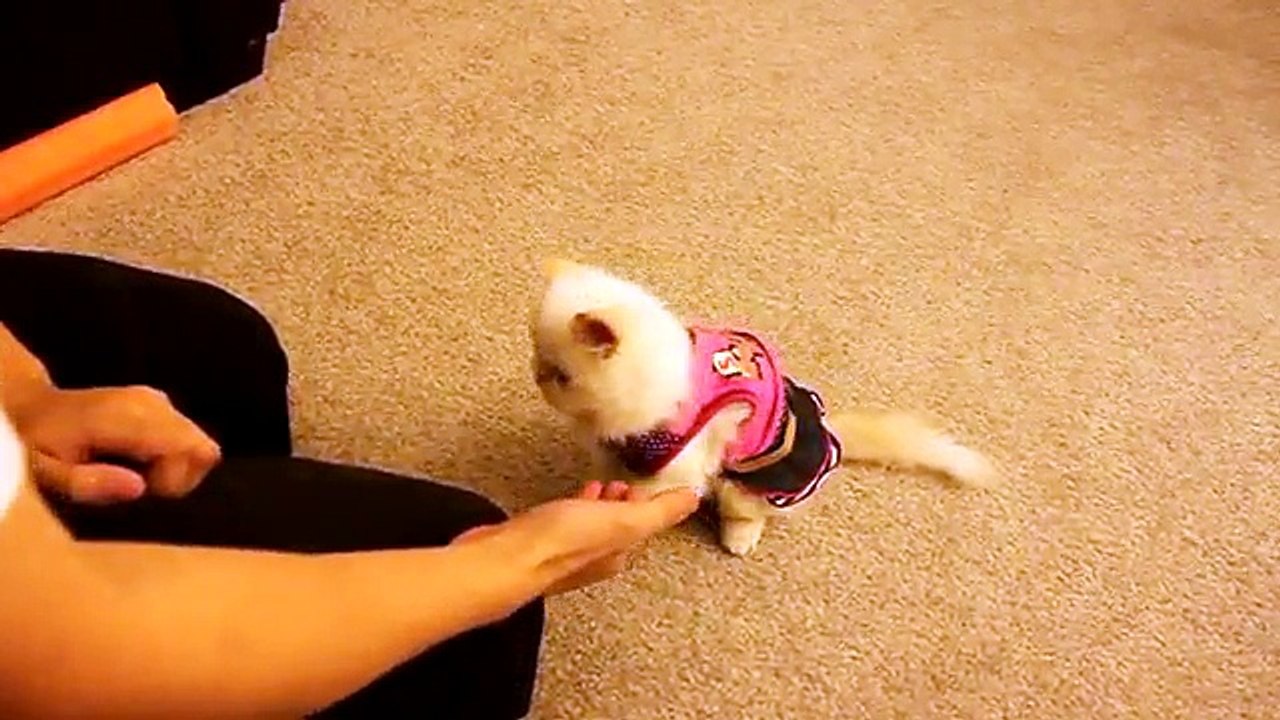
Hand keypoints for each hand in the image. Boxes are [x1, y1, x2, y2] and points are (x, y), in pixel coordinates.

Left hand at [14, 385, 220, 504]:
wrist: (34, 407)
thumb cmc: (38, 443)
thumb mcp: (45, 472)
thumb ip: (87, 483)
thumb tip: (140, 489)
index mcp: (128, 417)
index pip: (193, 449)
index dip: (176, 482)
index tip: (143, 491)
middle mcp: (152, 403)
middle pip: (203, 449)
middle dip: (179, 478)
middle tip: (139, 484)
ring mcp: (160, 400)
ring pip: (201, 444)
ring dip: (177, 469)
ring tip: (137, 473)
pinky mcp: (162, 403)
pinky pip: (190, 438)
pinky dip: (174, 458)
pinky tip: (142, 462)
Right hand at [454, 481, 698, 595]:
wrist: (503, 559)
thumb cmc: (560, 542)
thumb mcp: (623, 520)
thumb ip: (659, 511)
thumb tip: (693, 499)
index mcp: (616, 555)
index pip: (640, 530)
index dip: (645, 508)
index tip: (644, 486)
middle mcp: (591, 560)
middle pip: (615, 530)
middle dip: (622, 506)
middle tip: (623, 485)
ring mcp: (561, 553)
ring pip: (588, 527)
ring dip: (597, 507)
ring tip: (597, 486)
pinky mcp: (534, 543)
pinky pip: (561, 524)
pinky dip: (571, 508)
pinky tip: (561, 499)